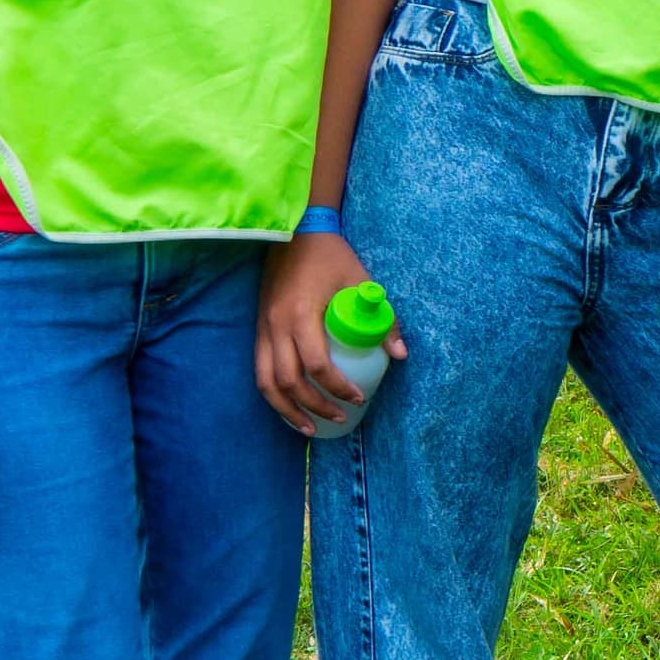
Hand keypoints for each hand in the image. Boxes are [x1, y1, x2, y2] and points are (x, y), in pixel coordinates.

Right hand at [258, 230, 395, 435]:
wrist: (294, 231)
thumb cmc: (330, 256)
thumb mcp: (361, 282)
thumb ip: (382, 318)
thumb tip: (400, 354)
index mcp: (300, 315)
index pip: (317, 365)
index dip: (337, 388)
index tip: (358, 398)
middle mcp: (276, 326)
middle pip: (288, 381)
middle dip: (313, 406)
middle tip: (338, 417)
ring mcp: (263, 328)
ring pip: (266, 381)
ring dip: (286, 409)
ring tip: (308, 427)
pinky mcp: (258, 328)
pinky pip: (260, 369)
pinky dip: (273, 393)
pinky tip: (289, 405)